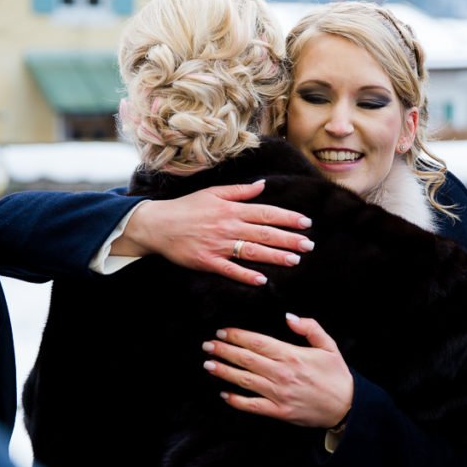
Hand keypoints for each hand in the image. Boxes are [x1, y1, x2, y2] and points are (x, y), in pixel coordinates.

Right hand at [114, 180, 314, 285]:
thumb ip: (239, 191)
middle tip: (309, 245)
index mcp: (231, 209)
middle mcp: (228, 226)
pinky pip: (229, 269)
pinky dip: (246, 275)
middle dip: (289, 239)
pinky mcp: (207, 261)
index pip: (266, 213)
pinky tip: (262, 280)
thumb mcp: (213, 192)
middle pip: (264, 233)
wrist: (157, 224)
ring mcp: (218, 245)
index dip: (288, 218)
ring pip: (252, 251)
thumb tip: (263, 185)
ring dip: (274, 257)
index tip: (306, 223)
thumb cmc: (186, 207)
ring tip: (294, 261)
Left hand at [202, 314, 352, 427]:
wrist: (346, 407)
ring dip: (224, 371)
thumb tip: (289, 317)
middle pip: (246, 359)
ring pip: (244, 381)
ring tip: (208, 364)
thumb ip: (310, 328)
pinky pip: (252, 406)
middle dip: (224, 350)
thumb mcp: (329, 346)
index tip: (222, 331)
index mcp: (292, 355)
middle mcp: (281, 374)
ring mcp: (278, 394)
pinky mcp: (279, 412)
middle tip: (207, 345)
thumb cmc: (336, 375)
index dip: (237, 336)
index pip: (257, 342)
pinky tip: (224, 394)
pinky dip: (236, 401)